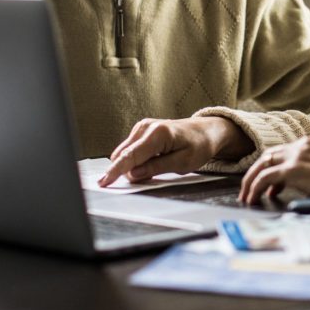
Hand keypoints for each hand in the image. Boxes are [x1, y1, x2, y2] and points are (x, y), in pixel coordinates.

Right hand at [98, 117, 253, 186]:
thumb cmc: (199, 146)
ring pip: (125, 154)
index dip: (116, 171)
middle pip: (124, 155)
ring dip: (134, 166)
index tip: (103, 182)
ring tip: (161, 164)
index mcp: (158, 134)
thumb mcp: (183, 163)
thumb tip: (133, 174)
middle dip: (129, 171)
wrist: (206, 131)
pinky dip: (137, 160)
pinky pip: (130, 151)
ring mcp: (142, 127)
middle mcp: (146, 127)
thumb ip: (157, 168)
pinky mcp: (140, 131)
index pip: (131, 156)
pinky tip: (154, 160)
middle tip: (155, 174)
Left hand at [239, 136, 309, 204]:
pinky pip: (265, 177)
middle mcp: (304, 145)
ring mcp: (298, 155)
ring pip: (263, 163)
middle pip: (269, 155)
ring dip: (251, 180)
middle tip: (250, 190)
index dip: (273, 167)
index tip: (270, 186)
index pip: (284, 152)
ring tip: (246, 197)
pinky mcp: (294, 168)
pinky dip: (255, 187)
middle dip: (256, 172)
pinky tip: (252, 199)